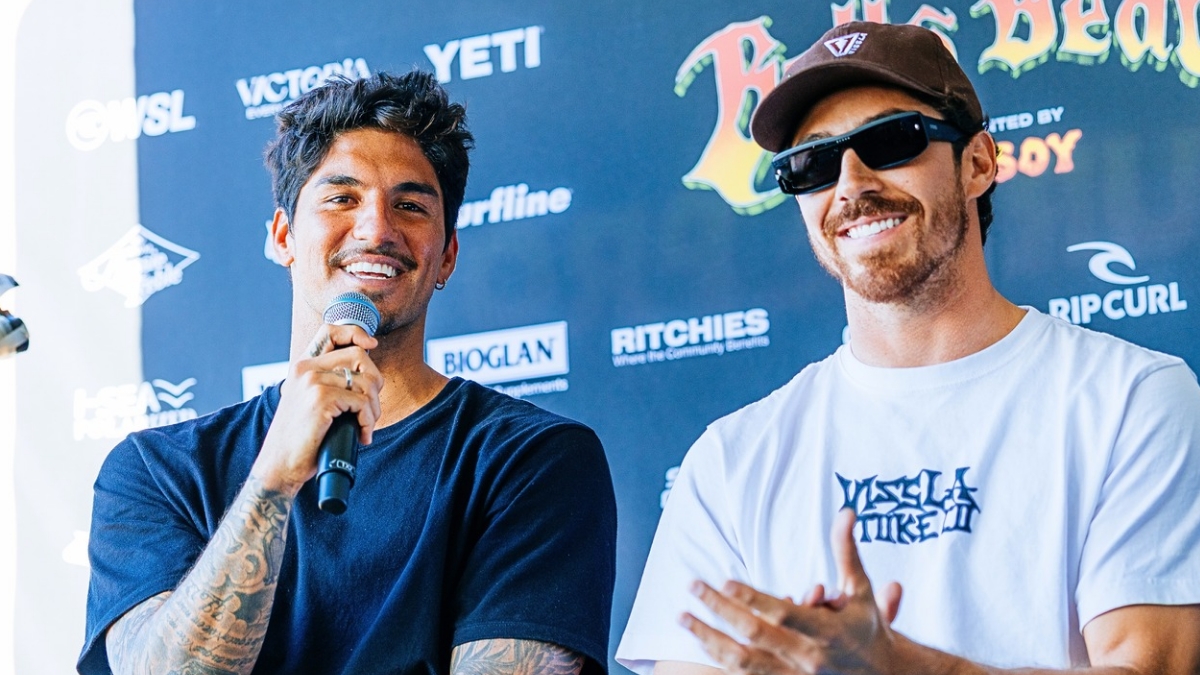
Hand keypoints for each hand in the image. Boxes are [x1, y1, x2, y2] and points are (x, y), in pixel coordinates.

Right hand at [252, 323, 382, 494]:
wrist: (279, 465)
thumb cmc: (301, 439)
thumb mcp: (311, 402)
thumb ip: (329, 383)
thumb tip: (367, 375)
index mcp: (302, 366)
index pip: (331, 331)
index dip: (356, 333)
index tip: (372, 345)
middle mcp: (306, 368)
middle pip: (359, 356)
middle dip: (375, 383)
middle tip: (370, 409)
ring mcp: (312, 382)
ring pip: (365, 382)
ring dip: (373, 409)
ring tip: (365, 426)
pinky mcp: (321, 399)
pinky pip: (362, 402)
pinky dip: (368, 421)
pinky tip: (362, 435)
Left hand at [681, 509, 905, 674]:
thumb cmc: (867, 628)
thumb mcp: (860, 591)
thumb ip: (847, 552)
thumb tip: (846, 512)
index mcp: (828, 632)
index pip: (783, 615)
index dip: (752, 599)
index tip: (725, 580)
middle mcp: (809, 658)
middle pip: (754, 635)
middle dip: (720, 610)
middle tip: (693, 586)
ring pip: (742, 662)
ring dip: (709, 639)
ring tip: (683, 617)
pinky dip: (721, 659)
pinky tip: (701, 641)